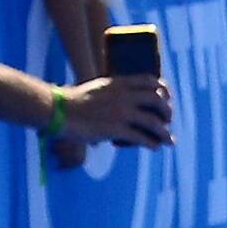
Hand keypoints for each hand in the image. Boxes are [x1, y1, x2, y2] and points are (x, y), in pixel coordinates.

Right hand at [54, 72, 173, 150]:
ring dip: (164, 132)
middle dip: (167, 111)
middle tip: (168, 120)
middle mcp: (124, 96)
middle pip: (157, 100)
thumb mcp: (98, 88)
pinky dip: (151, 142)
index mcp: (119, 83)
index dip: (163, 89)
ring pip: (153, 121)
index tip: (167, 97)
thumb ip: (114, 91)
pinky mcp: (115, 128)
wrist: (58, 110)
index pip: (150, 81)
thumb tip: (125, 101)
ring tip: (167, 139)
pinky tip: (155, 146)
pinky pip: (141, 137)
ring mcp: (121, 112)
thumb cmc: (74, 101)